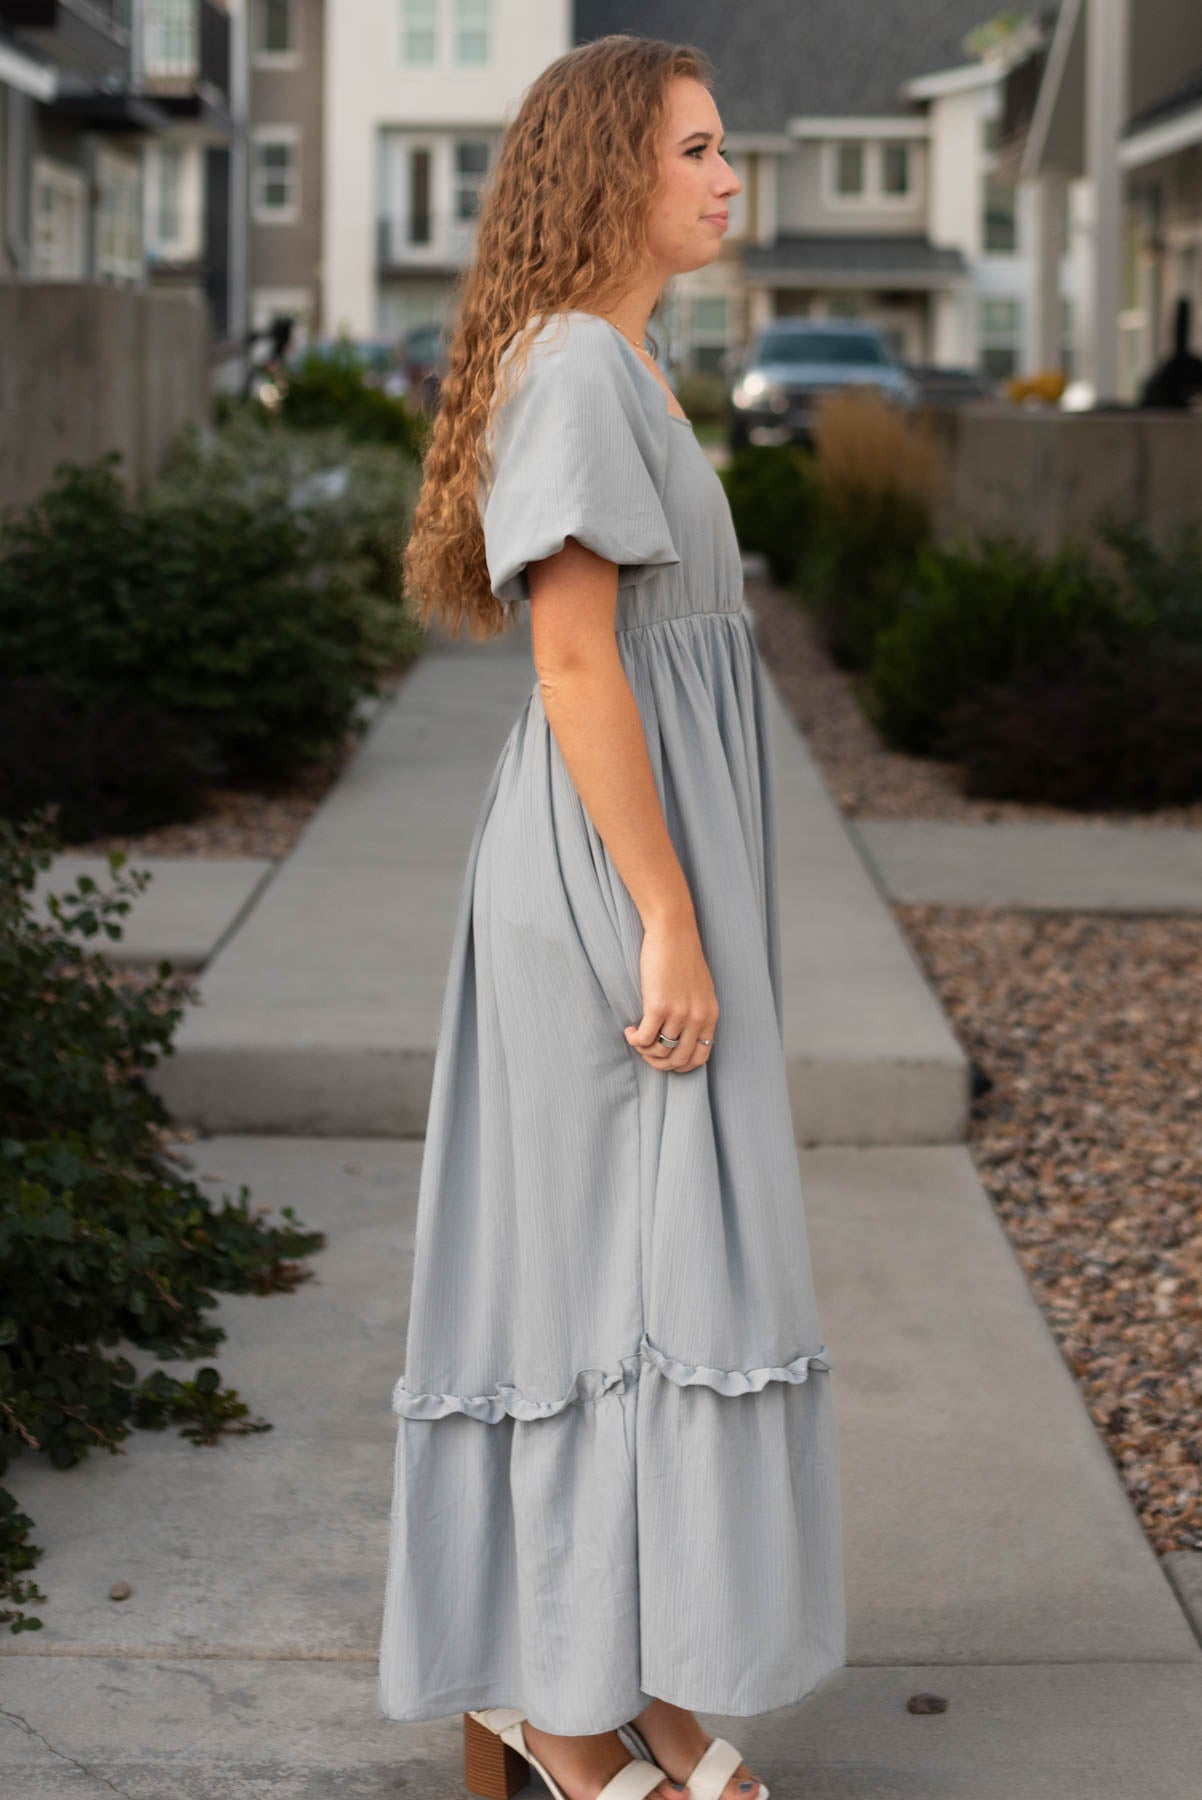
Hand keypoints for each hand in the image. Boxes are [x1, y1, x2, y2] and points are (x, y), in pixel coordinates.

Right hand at [623, 913, 718, 1072]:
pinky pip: (644, 1039)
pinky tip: (630, 1031)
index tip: (667, 1060)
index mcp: (710, 1015)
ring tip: (637, 1038)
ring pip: (660, 1052)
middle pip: (679, 1059)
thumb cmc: (683, 957)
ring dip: (644, 1051)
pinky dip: (634, 1040)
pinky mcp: (658, 1007)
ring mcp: (679, 1014)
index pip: (700, 1057)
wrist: (673, 933)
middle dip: (659, 1063)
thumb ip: (697, 1012)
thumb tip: (682, 1035)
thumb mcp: (700, 989)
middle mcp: (697, 1018)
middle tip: (647, 1052)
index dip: (681, 1065)